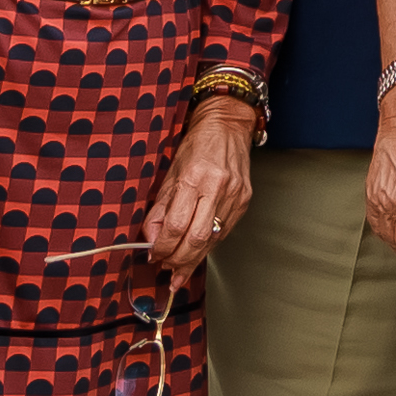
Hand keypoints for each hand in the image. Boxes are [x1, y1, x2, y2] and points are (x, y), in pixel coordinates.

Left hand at [144, 97, 260, 276]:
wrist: (228, 125)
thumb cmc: (197, 144)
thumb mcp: (170, 172)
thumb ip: (160, 207)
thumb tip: (152, 238)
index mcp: (194, 177)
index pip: (176, 225)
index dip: (163, 246)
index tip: (154, 255)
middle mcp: (217, 188)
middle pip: (196, 239)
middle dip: (178, 260)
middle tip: (166, 268)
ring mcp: (234, 195)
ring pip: (213, 240)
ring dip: (193, 259)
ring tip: (179, 270)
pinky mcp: (244, 200)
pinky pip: (224, 232)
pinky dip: (209, 245)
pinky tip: (198, 251)